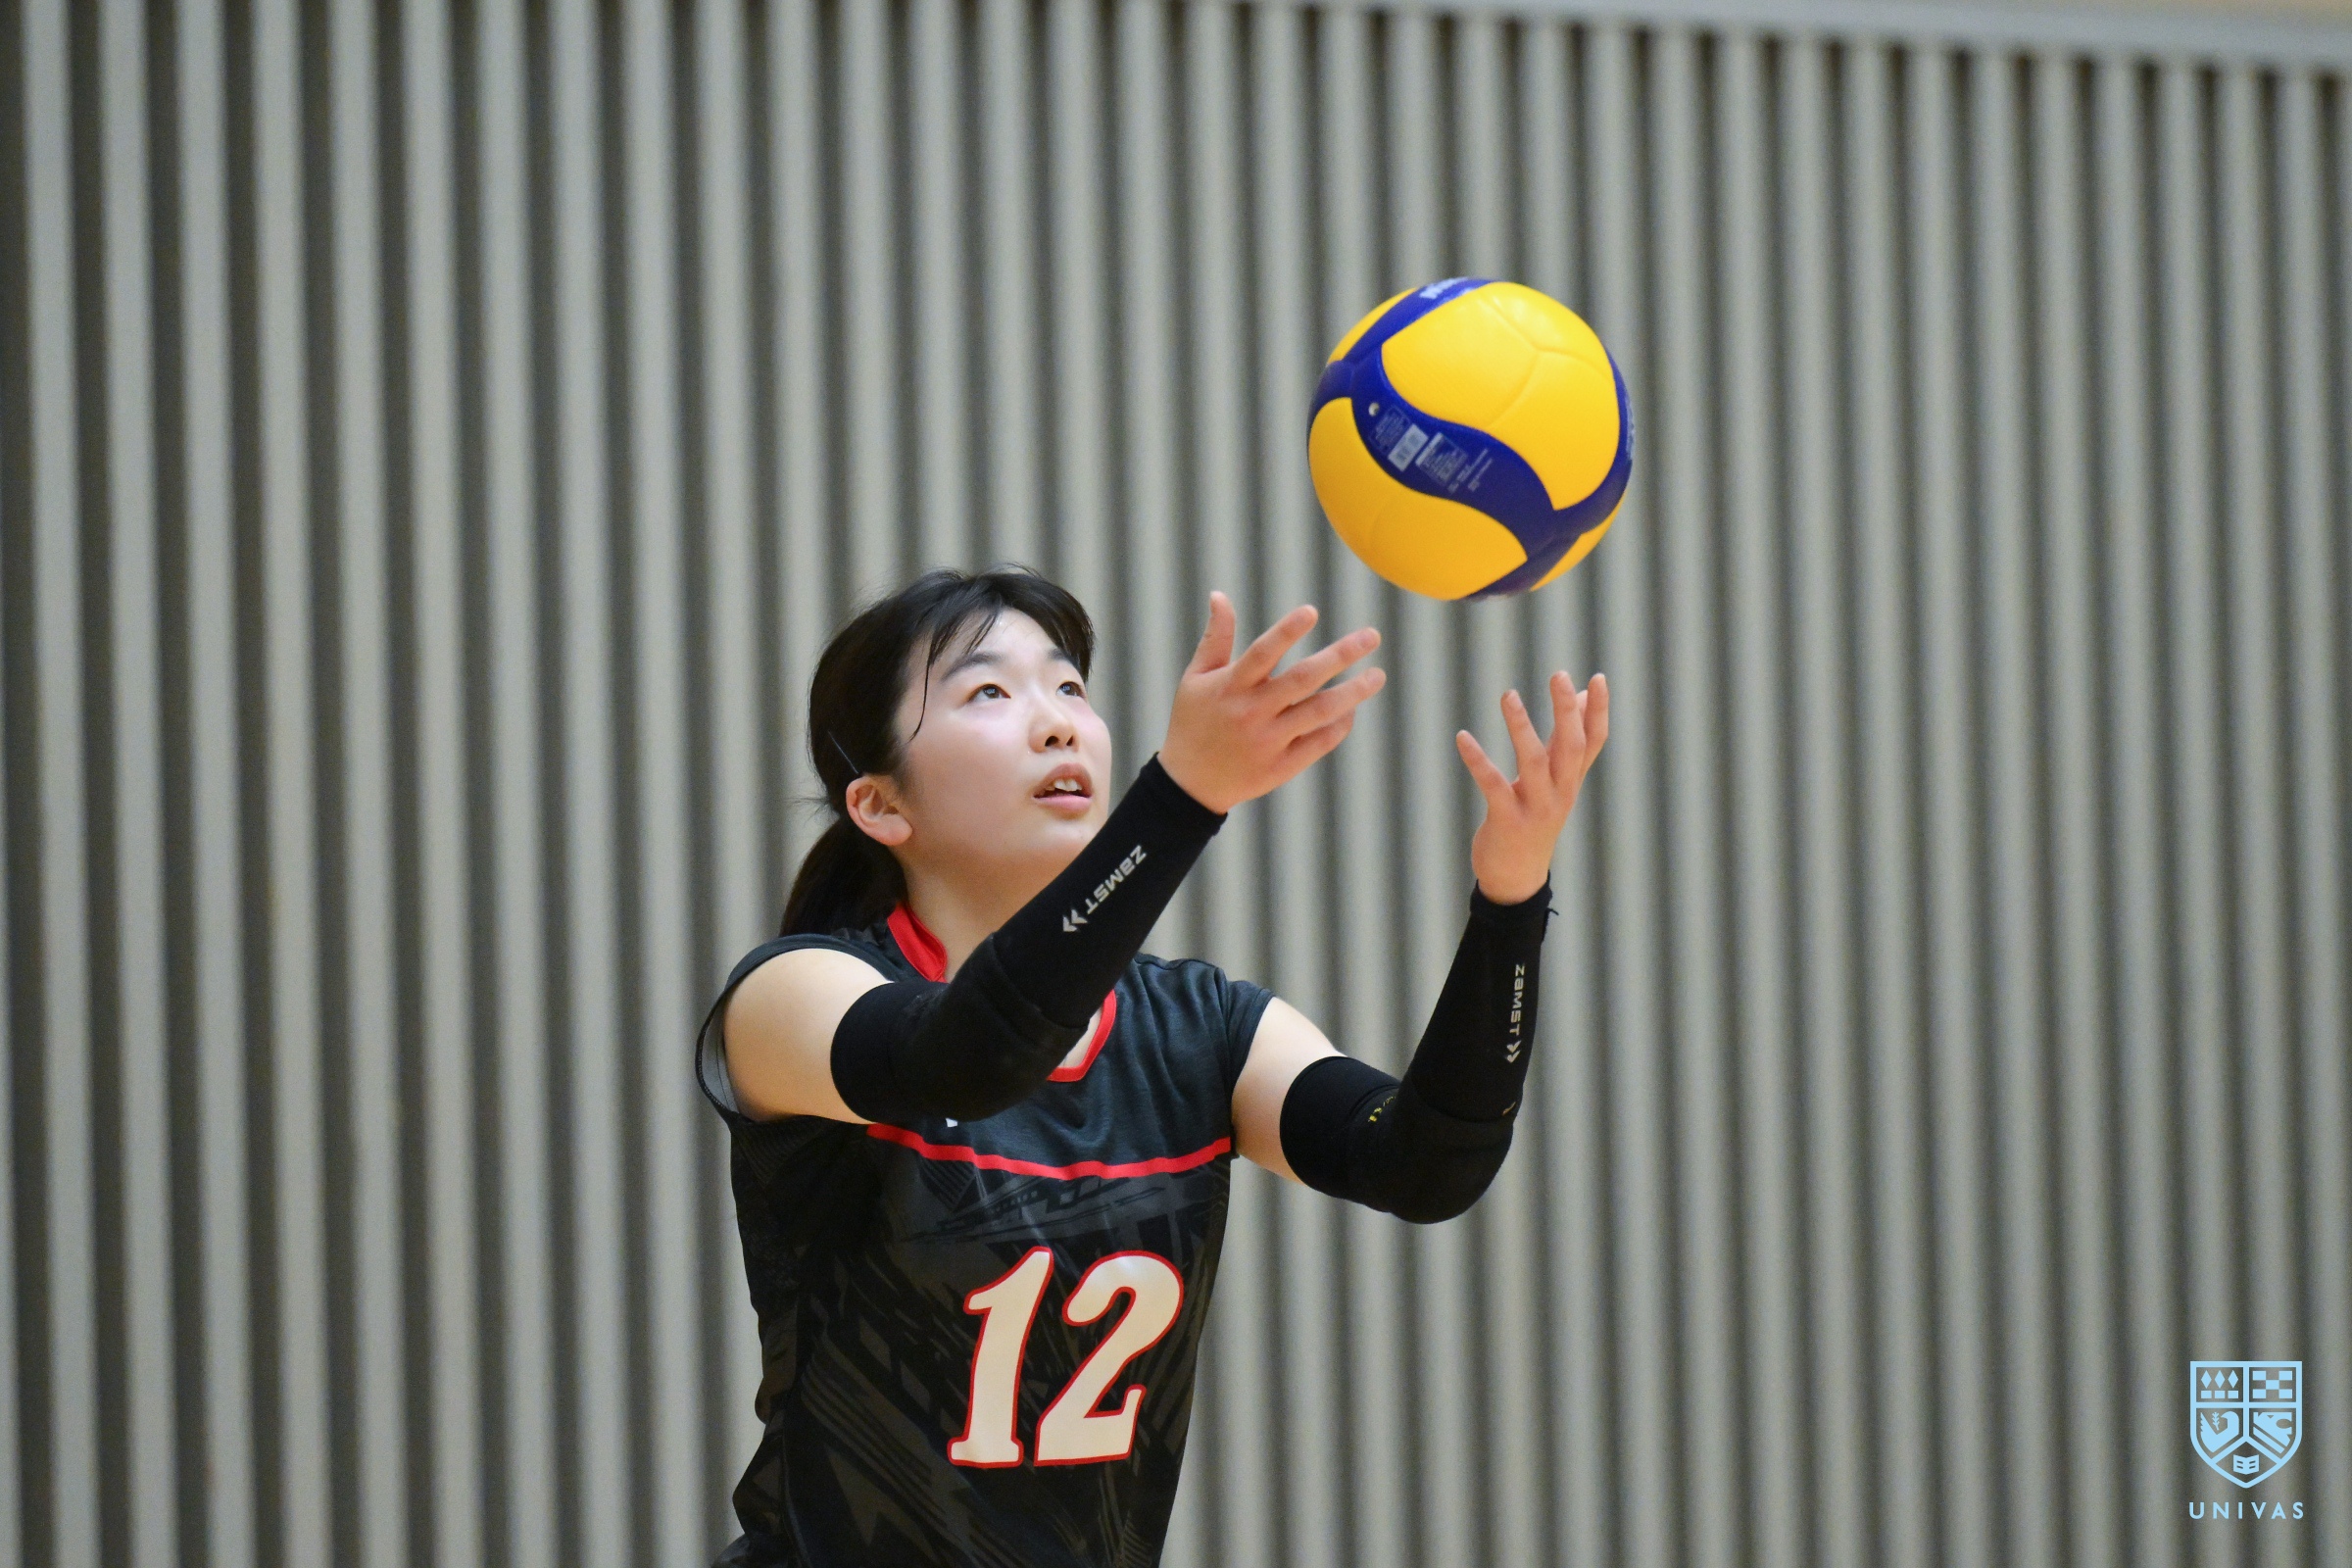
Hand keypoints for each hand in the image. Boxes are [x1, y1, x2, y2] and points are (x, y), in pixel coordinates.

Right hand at [1158, 592, 1385, 814]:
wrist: (1190, 784)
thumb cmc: (1194, 721)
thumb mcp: (1196, 678)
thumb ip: (1215, 638)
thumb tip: (1219, 594)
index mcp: (1230, 687)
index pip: (1261, 653)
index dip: (1286, 631)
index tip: (1312, 610)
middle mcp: (1251, 712)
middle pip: (1302, 680)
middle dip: (1340, 656)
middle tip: (1372, 636)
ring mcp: (1268, 742)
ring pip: (1319, 712)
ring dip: (1353, 693)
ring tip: (1377, 675)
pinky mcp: (1281, 767)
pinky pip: (1319, 743)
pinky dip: (1339, 725)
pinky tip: (1352, 708)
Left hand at [1456, 671, 1609, 904]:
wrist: (1517, 877)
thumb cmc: (1534, 818)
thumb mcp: (1556, 781)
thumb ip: (1566, 740)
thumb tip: (1580, 695)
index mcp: (1572, 780)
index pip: (1594, 741)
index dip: (1598, 711)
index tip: (1598, 678)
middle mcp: (1561, 792)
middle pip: (1571, 746)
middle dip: (1566, 711)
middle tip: (1558, 675)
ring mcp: (1536, 808)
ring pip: (1534, 762)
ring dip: (1521, 727)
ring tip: (1508, 695)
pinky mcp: (1507, 821)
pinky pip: (1493, 785)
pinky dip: (1478, 760)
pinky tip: (1462, 737)